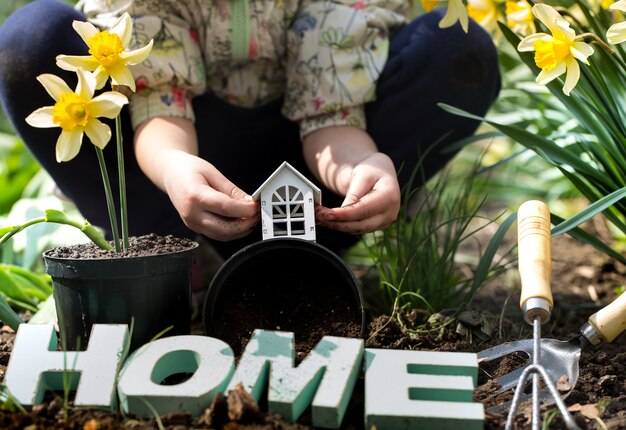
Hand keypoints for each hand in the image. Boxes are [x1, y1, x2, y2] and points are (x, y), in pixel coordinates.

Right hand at [134, 116, 258, 241]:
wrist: (170, 173)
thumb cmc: (190, 168)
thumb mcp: (213, 173)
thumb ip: (231, 190)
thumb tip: (250, 203)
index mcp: (194, 195)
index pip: (226, 208)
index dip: (245, 210)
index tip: (257, 206)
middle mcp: (191, 213)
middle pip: (224, 228)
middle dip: (245, 224)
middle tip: (258, 215)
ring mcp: (191, 222)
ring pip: (221, 235)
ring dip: (240, 231)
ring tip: (251, 219)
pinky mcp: (193, 226)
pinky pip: (215, 234)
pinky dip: (231, 232)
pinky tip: (241, 222)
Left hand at [302, 126, 400, 234]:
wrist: (380, 173)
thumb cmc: (371, 170)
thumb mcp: (361, 176)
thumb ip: (353, 195)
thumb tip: (341, 213)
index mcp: (389, 197)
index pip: (363, 210)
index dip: (344, 214)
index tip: (327, 214)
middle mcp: (390, 212)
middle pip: (360, 224)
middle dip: (337, 223)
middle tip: (319, 216)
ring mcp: (384, 221)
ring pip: (357, 229)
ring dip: (337, 225)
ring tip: (319, 217)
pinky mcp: (376, 226)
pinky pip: (357, 228)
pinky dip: (342, 225)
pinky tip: (328, 220)